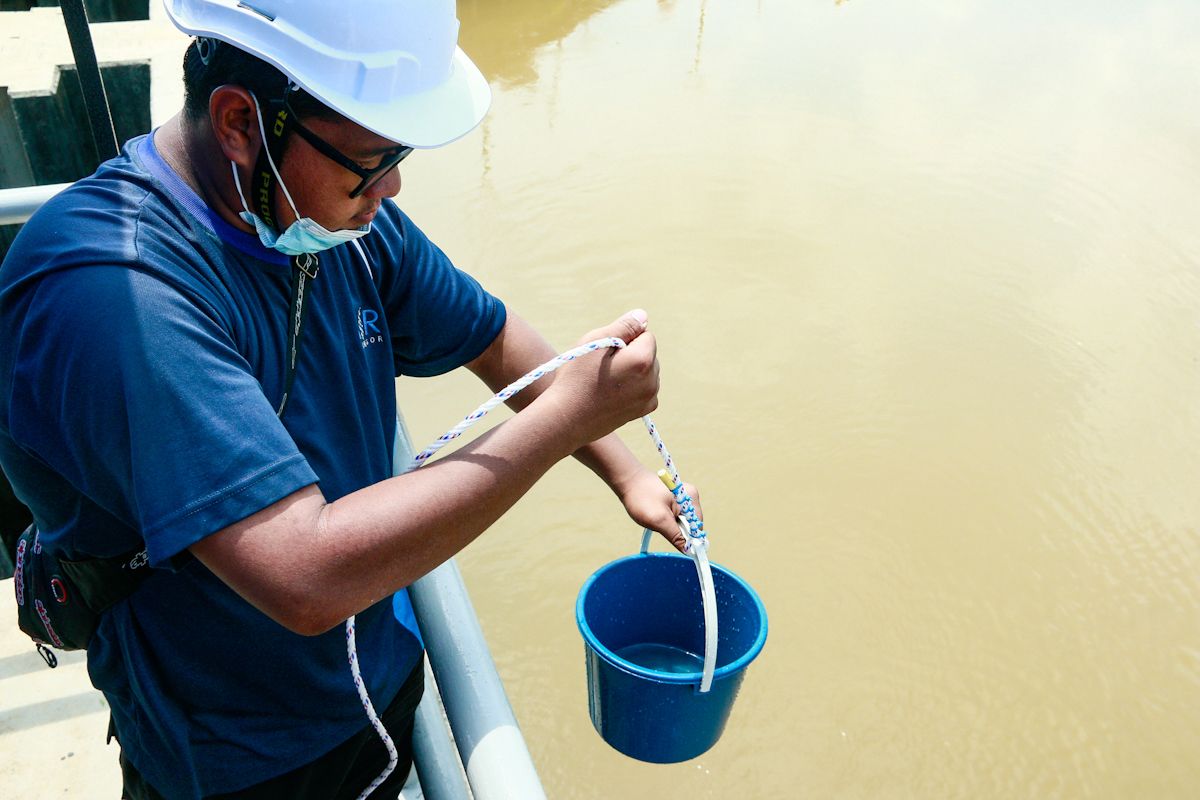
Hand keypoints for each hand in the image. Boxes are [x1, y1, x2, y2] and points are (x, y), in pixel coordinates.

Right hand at [544, 309, 659, 447]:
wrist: (566, 419)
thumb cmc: (576, 378)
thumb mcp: (596, 342)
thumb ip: (624, 326)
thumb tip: (643, 315)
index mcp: (642, 360)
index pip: (645, 334)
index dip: (624, 338)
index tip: (606, 352)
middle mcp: (652, 381)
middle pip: (648, 353)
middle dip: (631, 354)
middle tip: (602, 367)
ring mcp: (649, 398)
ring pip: (646, 371)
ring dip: (632, 370)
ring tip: (604, 381)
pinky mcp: (642, 411)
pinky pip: (644, 388)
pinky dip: (633, 386)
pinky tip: (611, 392)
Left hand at [612, 466, 701, 553]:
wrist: (628, 481)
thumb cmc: (641, 497)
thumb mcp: (659, 520)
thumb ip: (676, 536)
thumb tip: (690, 551)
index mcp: (691, 498)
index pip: (697, 527)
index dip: (689, 539)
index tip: (677, 545)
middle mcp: (690, 496)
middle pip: (690, 525)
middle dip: (677, 531)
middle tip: (661, 526)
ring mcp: (683, 498)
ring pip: (682, 523)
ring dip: (670, 526)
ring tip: (657, 519)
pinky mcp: (675, 500)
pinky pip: (676, 517)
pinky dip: (667, 521)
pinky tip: (656, 516)